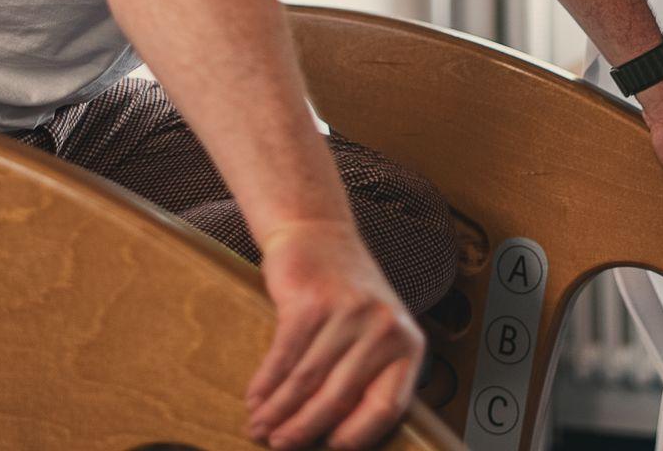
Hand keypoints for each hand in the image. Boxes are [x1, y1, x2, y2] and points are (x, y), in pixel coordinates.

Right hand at [244, 220, 425, 450]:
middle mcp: (383, 329)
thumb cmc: (348, 295)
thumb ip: (367, 376)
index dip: (357, 435)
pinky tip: (254, 398)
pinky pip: (283, 355)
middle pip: (339, 397)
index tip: (329, 448)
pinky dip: (265, 383)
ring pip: (307, 380)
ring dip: (278, 411)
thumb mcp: (375, 332)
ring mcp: (347, 313)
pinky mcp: (310, 302)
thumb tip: (335, 434)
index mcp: (407, 344)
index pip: (387, 407)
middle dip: (303, 429)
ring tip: (259, 428)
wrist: (319, 234)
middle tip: (279, 447)